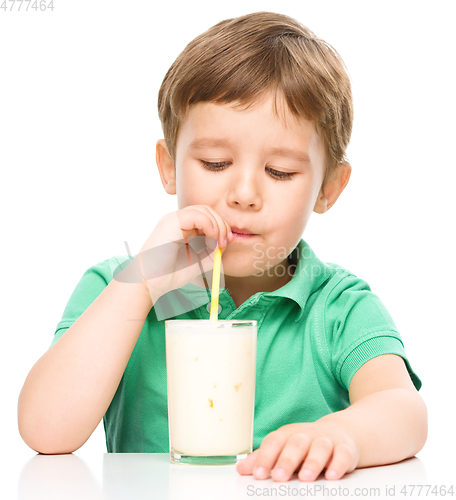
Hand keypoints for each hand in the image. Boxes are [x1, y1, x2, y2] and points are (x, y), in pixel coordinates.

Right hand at [129, 205, 232, 300]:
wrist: (149, 282)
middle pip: (207, 211)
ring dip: (217, 224)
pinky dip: (209, 224)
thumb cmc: (168, 274)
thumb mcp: (198, 263)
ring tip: (219, 242)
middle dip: (221, 224)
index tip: (227, 242)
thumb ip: (211, 253)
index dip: (221, 227)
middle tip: (226, 241)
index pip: (207, 218)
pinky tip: (212, 237)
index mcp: (182, 229)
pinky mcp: (171, 222)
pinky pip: (195, 214)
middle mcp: (177, 221)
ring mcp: (173, 220)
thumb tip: (225, 243)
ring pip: (203, 210)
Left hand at [236, 421, 358, 481]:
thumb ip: (265, 458)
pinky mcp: (345, 449)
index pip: (274, 442)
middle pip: (295, 444)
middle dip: (286, 460)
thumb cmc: (306, 444)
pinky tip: (332, 475)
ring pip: (319, 448)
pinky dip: (338, 464)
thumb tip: (241, 469)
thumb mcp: (284, 447)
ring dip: (312, 462)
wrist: (340, 433)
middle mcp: (307, 435)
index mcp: (288, 434)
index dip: (265, 457)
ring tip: (305, 477)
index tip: (256, 474)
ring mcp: (326, 441)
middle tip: (278, 476)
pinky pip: (342, 454)